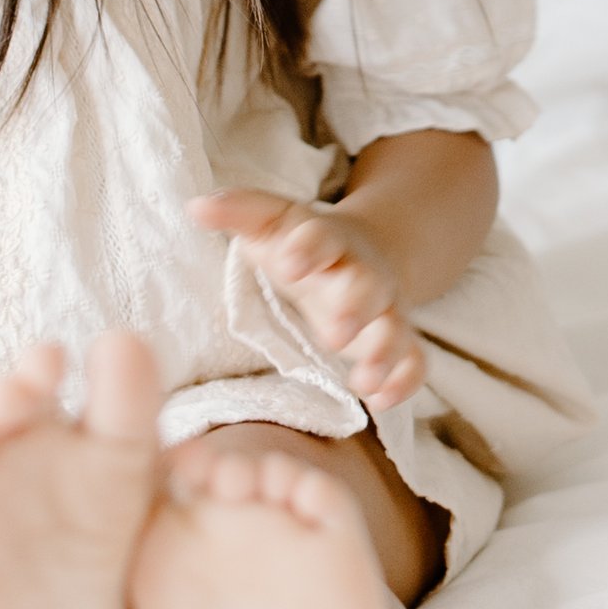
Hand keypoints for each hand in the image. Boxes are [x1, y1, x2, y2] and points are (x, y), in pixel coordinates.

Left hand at [189, 188, 424, 411]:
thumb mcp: (273, 223)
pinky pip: (413, 362)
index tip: (289, 263)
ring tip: (364, 380)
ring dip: (383, 353)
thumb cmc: (302, 246)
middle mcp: (362, 274)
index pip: (321, 238)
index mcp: (328, 242)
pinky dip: (404, 381)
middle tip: (335, 332)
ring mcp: (384, 310)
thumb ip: (239, 212)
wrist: (368, 252)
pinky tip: (381, 401)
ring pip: (394, 328)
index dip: (308, 248)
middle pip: (367, 286)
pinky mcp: (397, 341)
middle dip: (355, 306)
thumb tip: (194, 207)